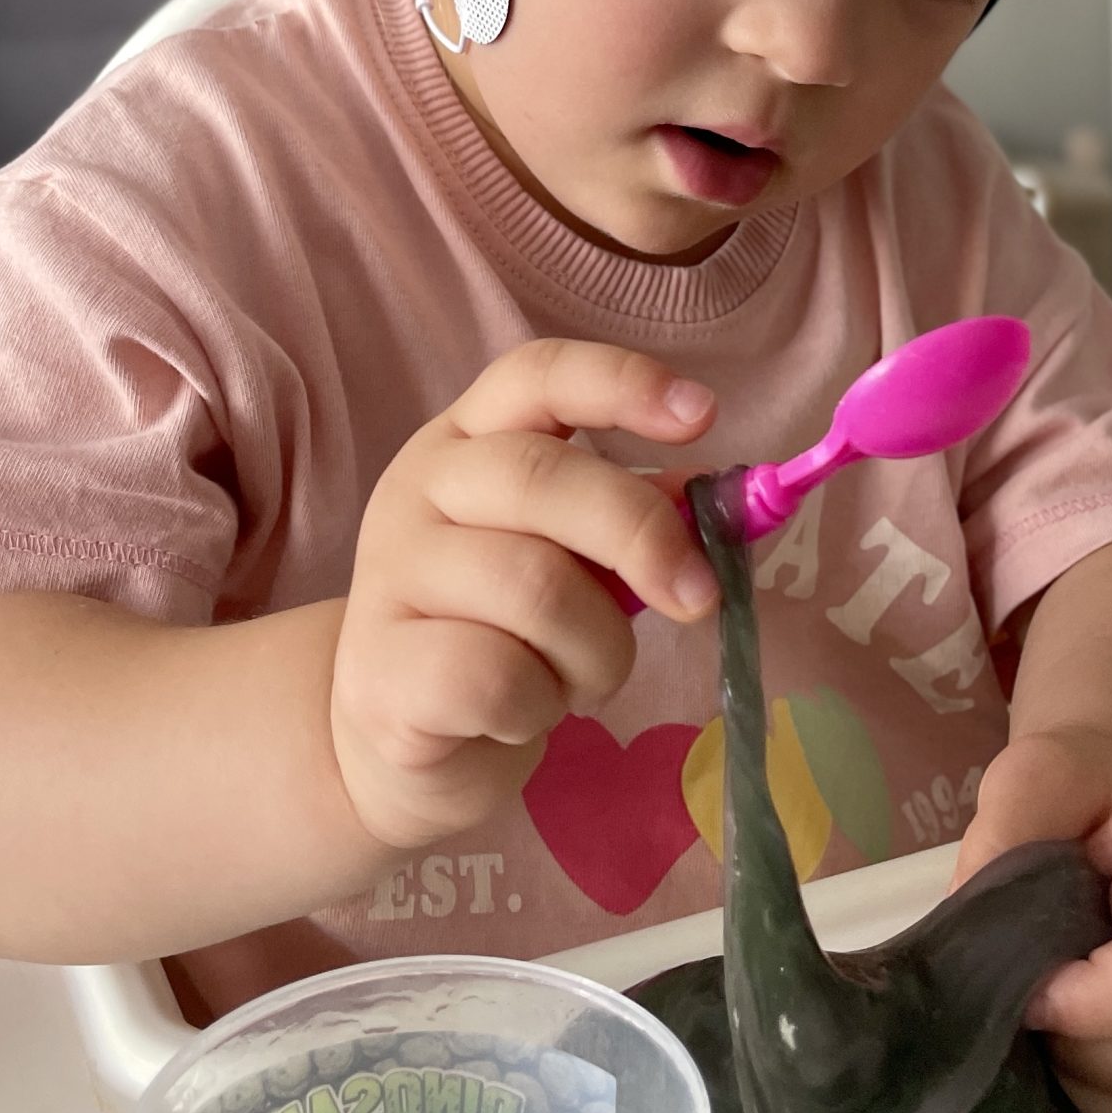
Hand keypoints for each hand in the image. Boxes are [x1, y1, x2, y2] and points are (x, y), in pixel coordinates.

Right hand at [331, 339, 719, 856]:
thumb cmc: (498, 629)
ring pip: (535, 589)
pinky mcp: (382, 669)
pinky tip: (524, 711)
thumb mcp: (569, 559)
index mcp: (467, 441)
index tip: (705, 414)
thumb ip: (634, 517)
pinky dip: (542, 704)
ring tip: (582, 675)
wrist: (393, 736)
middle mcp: (418, 488)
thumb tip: (729, 501)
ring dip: (597, 649)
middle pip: (543, 477)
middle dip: (642, 535)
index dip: (621, 383)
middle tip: (699, 597)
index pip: (536, 376)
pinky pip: (501, 677)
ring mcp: (390, 575)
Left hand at [950, 726, 1111, 1112]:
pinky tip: (1052, 1071)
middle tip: (1019, 1014)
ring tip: (1034, 1039)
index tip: (1028, 988)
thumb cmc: (1080, 796)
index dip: (1094, 1000)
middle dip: (1079, 1054)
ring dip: (1084, 1095)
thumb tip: (969, 934)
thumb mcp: (1035, 775)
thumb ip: (1005, 833)